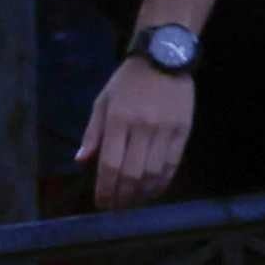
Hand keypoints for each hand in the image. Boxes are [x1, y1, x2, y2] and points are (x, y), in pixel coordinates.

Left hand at [78, 55, 196, 207]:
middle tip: (116, 207)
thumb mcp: (103, 101)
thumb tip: (81, 161)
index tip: (102, 203)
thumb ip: (93, 133)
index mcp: (118, 119)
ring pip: (153, 173)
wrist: (164, 57)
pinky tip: (153, 190)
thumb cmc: (128, 81)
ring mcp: (165, 130)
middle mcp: (142, 127)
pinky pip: (173, 165)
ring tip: (133, 201)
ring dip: (142, 194)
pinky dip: (162, 183)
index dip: (105, 189)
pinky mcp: (183, 131)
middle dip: (122, 196)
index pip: (110, 164)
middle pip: (132, 173)